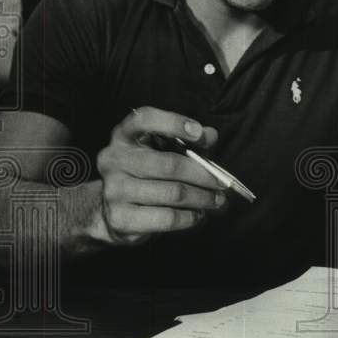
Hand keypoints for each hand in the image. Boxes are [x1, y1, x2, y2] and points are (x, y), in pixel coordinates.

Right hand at [92, 106, 226, 244]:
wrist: (114, 212)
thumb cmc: (148, 175)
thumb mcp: (165, 151)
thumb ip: (189, 140)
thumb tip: (210, 135)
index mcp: (124, 136)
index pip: (144, 119)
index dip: (173, 123)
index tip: (200, 134)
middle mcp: (114, 160)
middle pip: (169, 165)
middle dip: (203, 175)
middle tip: (222, 184)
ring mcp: (114, 190)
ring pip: (172, 193)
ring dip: (202, 198)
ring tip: (216, 201)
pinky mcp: (120, 218)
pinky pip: (167, 218)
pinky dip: (189, 217)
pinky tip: (197, 215)